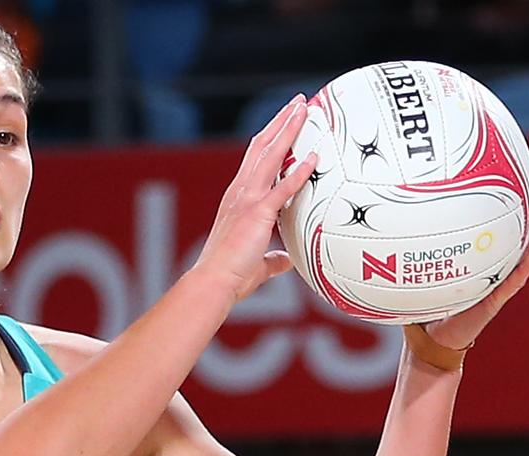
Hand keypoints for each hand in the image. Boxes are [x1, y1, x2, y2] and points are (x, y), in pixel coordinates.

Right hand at [191, 94, 317, 300]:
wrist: (214, 281)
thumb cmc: (230, 275)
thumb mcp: (256, 263)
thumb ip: (273, 258)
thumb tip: (286, 260)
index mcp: (237, 198)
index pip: (254, 158)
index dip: (270, 137)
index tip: (284, 121)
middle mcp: (240, 191)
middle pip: (262, 145)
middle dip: (281, 121)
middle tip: (298, 102)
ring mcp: (248, 199)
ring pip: (270, 155)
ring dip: (288, 129)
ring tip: (303, 109)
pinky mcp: (258, 213)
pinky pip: (283, 188)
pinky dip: (299, 171)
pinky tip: (315, 157)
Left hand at [423, 174, 528, 349]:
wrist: (434, 338)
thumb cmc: (434, 303)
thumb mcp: (430, 268)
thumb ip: (425, 246)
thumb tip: (403, 214)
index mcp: (491, 258)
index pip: (512, 225)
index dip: (526, 202)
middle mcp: (502, 268)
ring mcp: (502, 284)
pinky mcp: (494, 302)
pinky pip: (512, 283)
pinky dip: (525, 269)